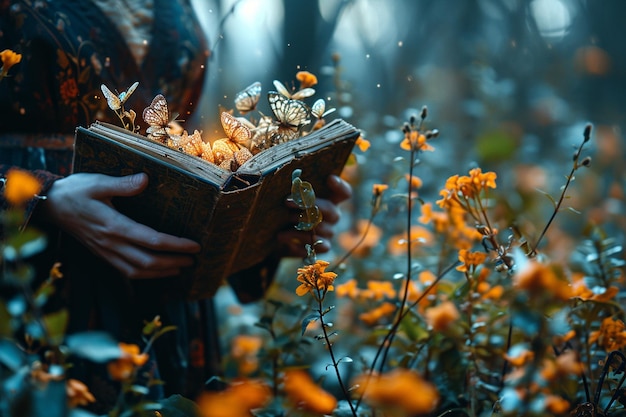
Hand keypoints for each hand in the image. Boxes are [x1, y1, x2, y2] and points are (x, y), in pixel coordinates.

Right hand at [40, 172, 200, 278]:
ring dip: (162, 272)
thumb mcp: (98, 182)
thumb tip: (145, 180)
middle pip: (148, 261)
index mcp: (113, 226)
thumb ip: (123, 184)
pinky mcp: (103, 255)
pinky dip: (146, 275)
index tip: (194, 245)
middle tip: (193, 259)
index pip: (151, 240)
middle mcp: (111, 243)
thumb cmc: (76, 191)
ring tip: (181, 268)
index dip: (176, 245)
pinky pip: (127, 271)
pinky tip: (158, 272)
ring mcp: (106, 252)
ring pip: (138, 271)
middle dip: (174, 262)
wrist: (50, 206)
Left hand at [277, 174, 351, 257]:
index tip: (329, 178)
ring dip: (299, 225)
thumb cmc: (289, 212)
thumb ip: (297, 192)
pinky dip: (297, 241)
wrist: (280, 236)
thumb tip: (292, 188)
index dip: (340, 186)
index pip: (344, 193)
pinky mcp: (322, 248)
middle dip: (308, 205)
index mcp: (330, 200)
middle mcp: (333, 216)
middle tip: (287, 202)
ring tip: (283, 222)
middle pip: (330, 210)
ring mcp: (329, 233)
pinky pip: (315, 246)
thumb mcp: (293, 200)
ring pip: (319, 228)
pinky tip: (282, 237)